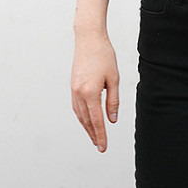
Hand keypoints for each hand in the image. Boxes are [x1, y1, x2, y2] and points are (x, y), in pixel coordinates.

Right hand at [71, 33, 118, 152]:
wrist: (89, 39)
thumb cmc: (104, 56)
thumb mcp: (114, 78)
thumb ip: (113, 101)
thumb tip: (112, 120)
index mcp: (90, 93)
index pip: (97, 120)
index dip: (101, 135)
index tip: (103, 147)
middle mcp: (79, 93)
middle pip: (87, 120)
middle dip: (93, 134)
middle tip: (100, 146)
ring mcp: (73, 90)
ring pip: (80, 115)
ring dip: (87, 127)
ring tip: (94, 136)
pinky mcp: (72, 86)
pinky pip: (76, 107)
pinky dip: (82, 116)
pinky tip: (88, 120)